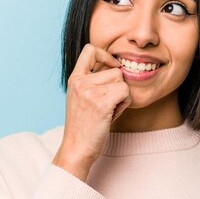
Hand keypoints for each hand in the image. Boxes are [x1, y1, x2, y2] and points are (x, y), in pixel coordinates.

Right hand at [53, 44, 130, 179]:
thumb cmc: (84, 126)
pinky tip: (113, 115)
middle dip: (118, 86)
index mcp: (74, 79)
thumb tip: (117, 66)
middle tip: (108, 104)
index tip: (113, 67)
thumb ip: (94, 81)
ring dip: (122, 96)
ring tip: (109, 110)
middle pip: (115, 69)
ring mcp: (89, 91)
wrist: (77, 149)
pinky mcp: (101, 103)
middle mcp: (80, 82)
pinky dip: (124, 104)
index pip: (90, 49)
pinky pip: (125, 92)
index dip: (106, 55)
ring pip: (122, 81)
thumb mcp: (81, 98)